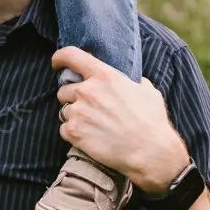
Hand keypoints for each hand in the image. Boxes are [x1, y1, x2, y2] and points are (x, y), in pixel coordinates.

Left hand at [52, 47, 190, 193]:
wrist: (150, 153)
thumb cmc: (152, 122)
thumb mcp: (147, 92)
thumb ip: (131, 82)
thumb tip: (130, 80)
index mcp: (104, 76)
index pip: (70, 55)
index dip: (60, 58)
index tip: (57, 63)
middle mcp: (87, 91)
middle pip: (64, 90)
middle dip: (73, 99)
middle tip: (90, 110)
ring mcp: (78, 111)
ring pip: (65, 110)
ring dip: (75, 117)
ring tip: (94, 127)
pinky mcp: (73, 131)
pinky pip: (64, 128)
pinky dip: (74, 133)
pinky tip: (90, 138)